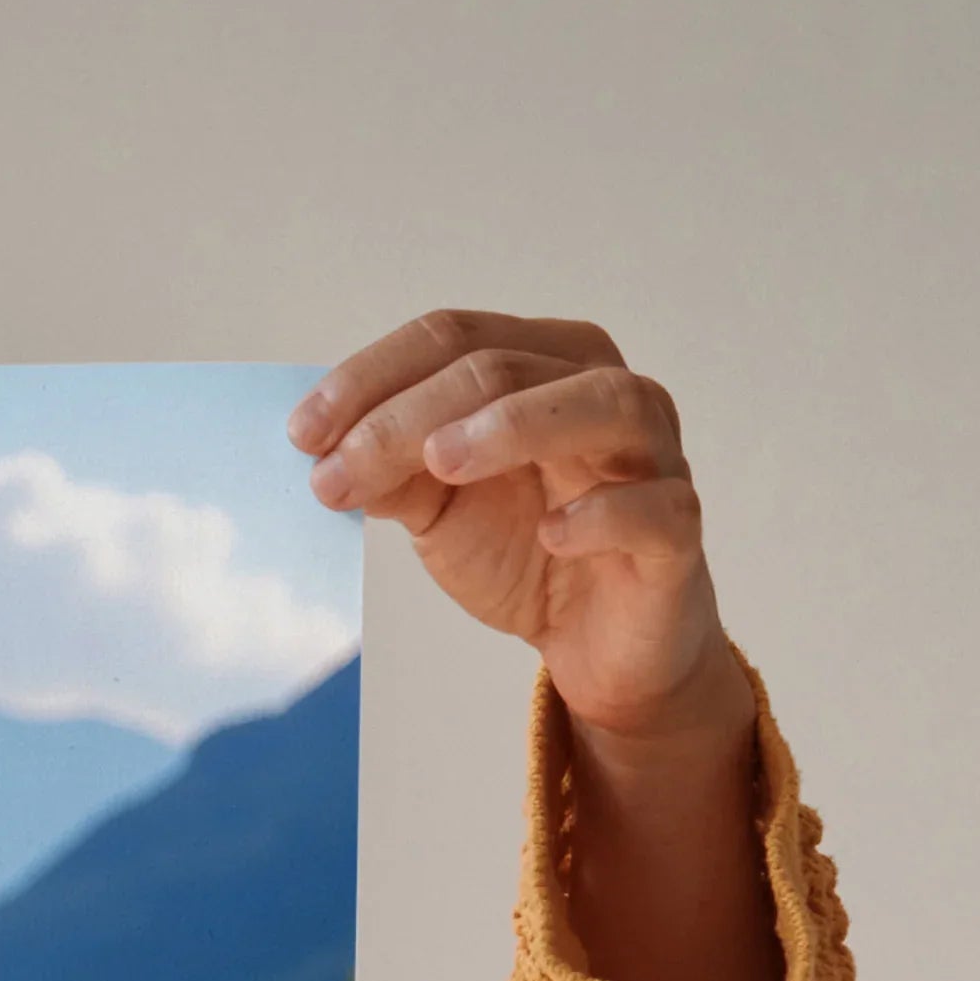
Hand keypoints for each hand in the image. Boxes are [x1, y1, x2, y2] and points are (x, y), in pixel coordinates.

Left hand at [290, 311, 744, 752]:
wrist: (598, 644)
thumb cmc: (527, 554)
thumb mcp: (440, 510)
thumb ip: (392, 475)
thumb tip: (324, 454)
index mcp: (545, 366)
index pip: (455, 337)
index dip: (373, 377)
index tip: (302, 434)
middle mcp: (605, 391)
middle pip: (507, 367)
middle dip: (408, 415)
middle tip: (336, 470)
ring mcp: (653, 455)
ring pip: (602, 403)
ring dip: (515, 425)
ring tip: (438, 461)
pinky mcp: (677, 530)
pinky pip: (655, 507)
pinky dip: (603, 514)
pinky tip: (551, 534)